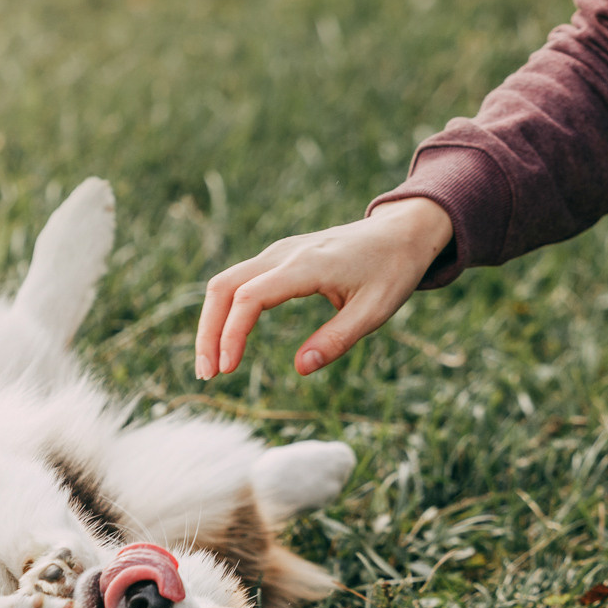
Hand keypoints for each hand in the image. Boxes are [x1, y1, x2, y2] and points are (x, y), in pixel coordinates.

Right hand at [194, 196, 452, 378]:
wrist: (400, 232)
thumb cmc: (392, 270)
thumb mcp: (375, 311)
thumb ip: (337, 339)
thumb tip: (300, 368)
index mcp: (308, 265)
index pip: (250, 297)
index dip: (232, 333)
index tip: (228, 369)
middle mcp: (284, 254)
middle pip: (224, 287)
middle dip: (208, 332)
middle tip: (207, 375)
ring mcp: (278, 253)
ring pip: (226, 283)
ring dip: (212, 323)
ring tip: (212, 366)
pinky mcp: (279, 258)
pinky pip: (239, 282)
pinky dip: (225, 311)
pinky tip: (227, 341)